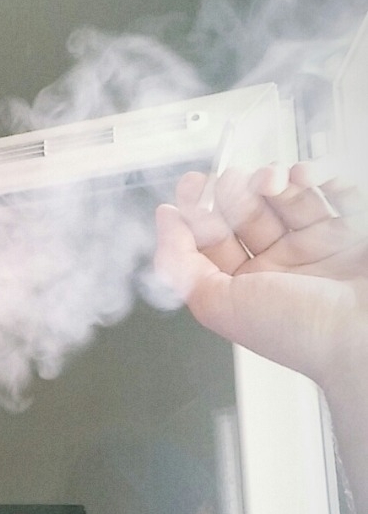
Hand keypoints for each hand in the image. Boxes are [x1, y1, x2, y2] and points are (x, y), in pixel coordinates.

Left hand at [154, 162, 367, 393]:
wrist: (362, 335)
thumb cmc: (297, 331)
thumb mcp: (216, 303)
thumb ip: (179, 264)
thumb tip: (165, 220)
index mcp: (242, 288)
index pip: (211, 239)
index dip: (197, 210)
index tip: (192, 186)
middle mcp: (277, 268)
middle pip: (246, 212)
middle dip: (236, 190)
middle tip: (236, 181)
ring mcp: (314, 248)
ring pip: (286, 198)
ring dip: (275, 179)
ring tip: (276, 181)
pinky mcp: (350, 233)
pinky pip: (333, 194)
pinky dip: (321, 178)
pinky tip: (313, 179)